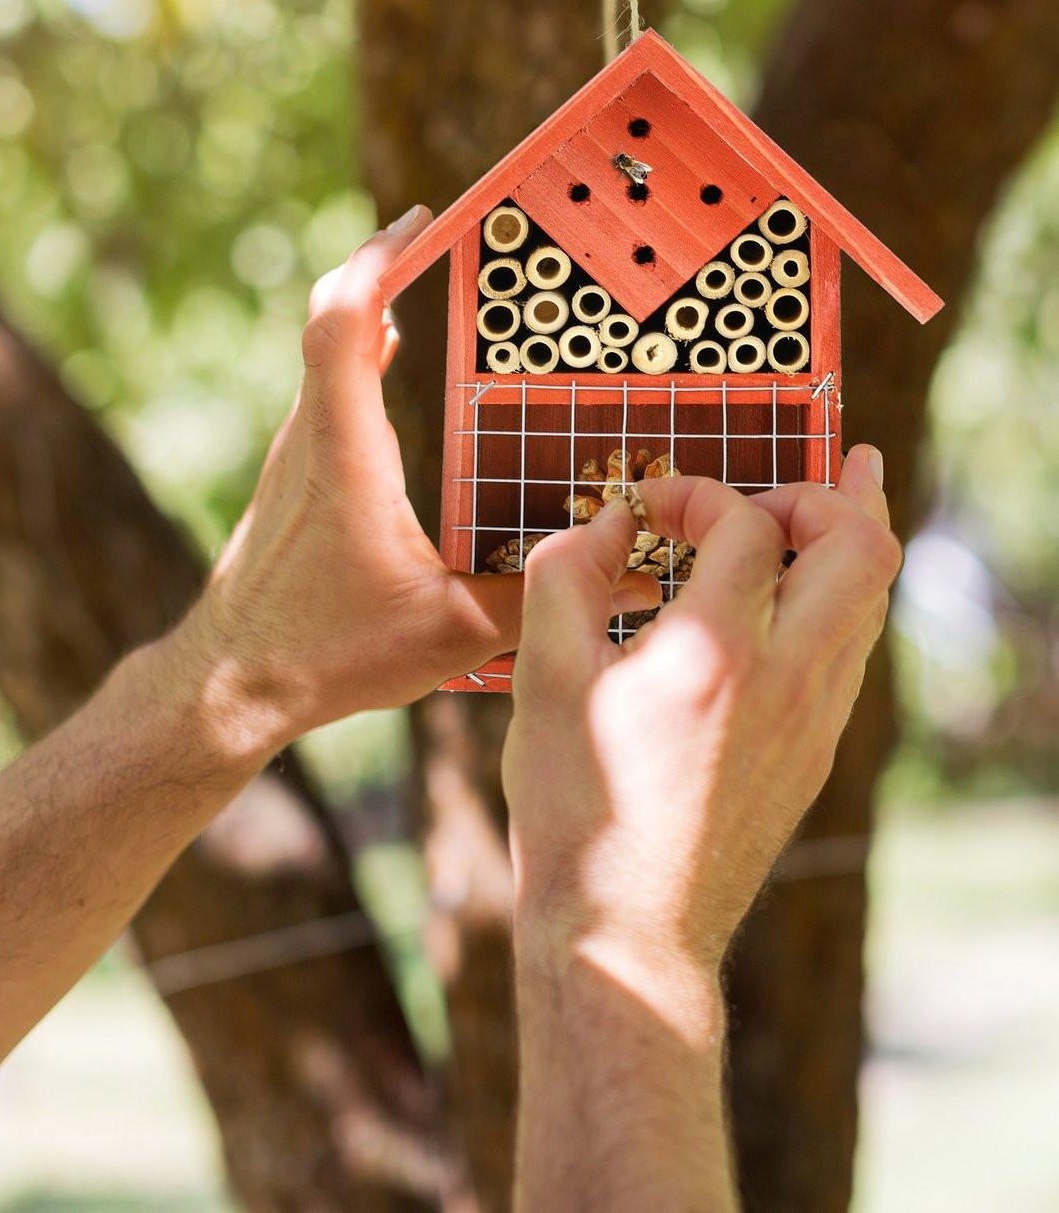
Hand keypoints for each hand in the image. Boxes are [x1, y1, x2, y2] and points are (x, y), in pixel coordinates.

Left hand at [176, 208, 658, 745]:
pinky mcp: (293, 475)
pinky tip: (394, 355)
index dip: (375, 260)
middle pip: (329, 318)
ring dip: (369, 303)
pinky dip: (359, 349)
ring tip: (426, 273)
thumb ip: (536, 600)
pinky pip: (325, 384)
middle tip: (437, 229)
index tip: (420, 221)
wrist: (229, 682)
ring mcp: (294, 454)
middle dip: (381, 262)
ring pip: (323, 350)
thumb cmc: (324, 656)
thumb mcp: (448, 635)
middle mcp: (310, 439)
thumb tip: (627, 584)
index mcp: (345, 457)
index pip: (343, 326)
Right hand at [503, 445, 899, 975]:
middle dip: (825, 494)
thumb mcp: (542, 680)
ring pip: (871, 600)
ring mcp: (812, 721)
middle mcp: (788, 681)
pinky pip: (848, 649)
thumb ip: (565, 576)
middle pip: (863, 548)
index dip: (698, 491)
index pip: (748, 526)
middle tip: (776, 484)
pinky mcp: (812, 754)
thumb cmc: (574, 807)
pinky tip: (791, 597)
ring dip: (845, 540)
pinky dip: (831, 598)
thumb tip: (603, 522)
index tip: (648, 504)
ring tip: (824, 499)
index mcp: (717, 654)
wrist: (626, 929)